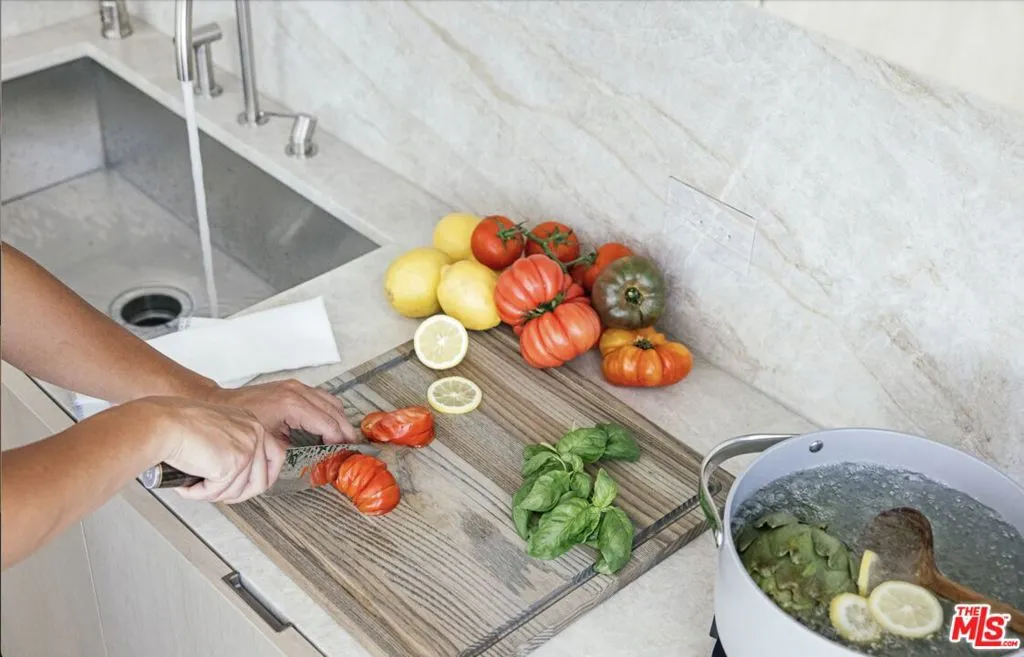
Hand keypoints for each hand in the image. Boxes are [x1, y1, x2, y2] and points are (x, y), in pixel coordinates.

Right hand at [133, 397, 285, 503]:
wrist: (162, 424)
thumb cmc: (176, 424)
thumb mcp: (215, 431)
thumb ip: (231, 448)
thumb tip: (238, 476)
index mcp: (250, 423)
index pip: (275, 455)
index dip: (264, 477)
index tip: (250, 487)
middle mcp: (253, 432)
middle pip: (263, 480)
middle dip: (238, 494)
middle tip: (217, 492)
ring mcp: (247, 447)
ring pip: (239, 491)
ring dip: (213, 493)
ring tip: (195, 483)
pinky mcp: (233, 463)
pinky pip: (219, 492)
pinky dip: (199, 493)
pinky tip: (188, 484)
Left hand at [199, 379, 356, 444]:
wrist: (219, 404)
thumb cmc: (238, 422)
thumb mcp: (267, 440)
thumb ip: (291, 447)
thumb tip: (309, 457)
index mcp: (293, 404)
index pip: (327, 422)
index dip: (339, 438)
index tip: (346, 450)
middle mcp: (297, 391)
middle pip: (334, 410)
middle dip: (344, 429)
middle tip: (351, 446)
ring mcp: (296, 387)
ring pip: (330, 401)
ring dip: (338, 419)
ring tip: (342, 437)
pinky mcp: (293, 387)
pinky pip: (320, 397)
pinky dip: (328, 411)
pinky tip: (328, 425)